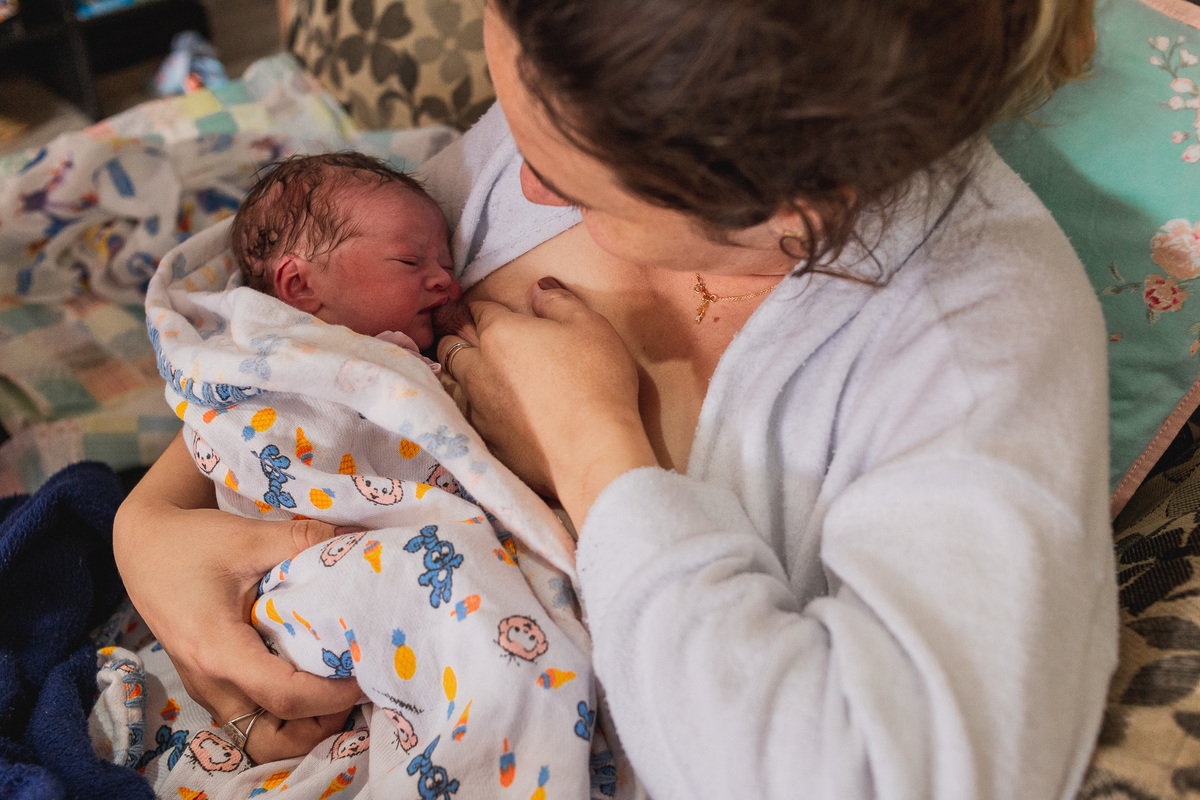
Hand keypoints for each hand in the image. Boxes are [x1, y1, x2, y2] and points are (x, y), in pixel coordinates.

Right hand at [114, 434, 361, 763]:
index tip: (365, 674)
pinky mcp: (212, 684)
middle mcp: (211, 682)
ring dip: (302, 726)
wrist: (144, 546)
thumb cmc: (191, 542)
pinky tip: (311, 678)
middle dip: (320, 724)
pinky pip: (251, 717)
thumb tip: (356, 543)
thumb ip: (305, 541)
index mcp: (218, 651)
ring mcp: (208, 688)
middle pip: (272, 737)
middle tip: (354, 686)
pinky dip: (285, 713)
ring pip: (260, 737)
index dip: (333, 695)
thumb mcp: (250, 537)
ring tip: (335, 687)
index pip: (285, 696)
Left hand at [437, 277, 658, 521]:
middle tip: (465, 334)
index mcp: (501, 333)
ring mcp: (480, 408)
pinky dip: (471, 408)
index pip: (480, 310)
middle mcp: (480, 369)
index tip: (483, 308)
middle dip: (457, 336)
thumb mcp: (590, 325)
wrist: (592, 449)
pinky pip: (466, 417)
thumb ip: (559, 301)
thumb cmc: (596, 379)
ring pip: (451, 382)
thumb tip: (538, 288)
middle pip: (451, 345)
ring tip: (466, 370)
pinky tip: (483, 411)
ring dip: (457, 373)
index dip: (482, 307)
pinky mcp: (487, 442)